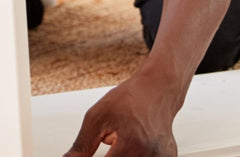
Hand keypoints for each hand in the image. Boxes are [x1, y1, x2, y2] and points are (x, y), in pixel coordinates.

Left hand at [64, 74, 178, 156]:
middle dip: (110, 156)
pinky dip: (134, 154)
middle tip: (111, 137)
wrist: (158, 88)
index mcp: (133, 144)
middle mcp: (152, 155)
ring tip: (122, 138)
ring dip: (121, 154)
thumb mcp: (97, 117)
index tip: (86, 154)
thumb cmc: (128, 99)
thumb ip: (81, 145)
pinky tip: (136, 140)